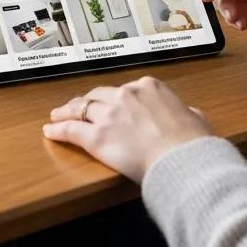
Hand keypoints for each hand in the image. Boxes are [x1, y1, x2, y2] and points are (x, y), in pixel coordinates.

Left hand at [42, 77, 210, 182]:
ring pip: (81, 109)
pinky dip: (59, 129)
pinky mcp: (97, 137)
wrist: (183, 159)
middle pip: (98, 95)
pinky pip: (72, 130)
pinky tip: (50, 131)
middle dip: (87, 102)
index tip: (111, 103)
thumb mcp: (196, 119)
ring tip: (57, 115)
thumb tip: (191, 115)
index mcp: (149, 87)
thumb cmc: (194, 143)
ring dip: (67, 111)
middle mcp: (125, 95)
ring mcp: (109, 115)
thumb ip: (187, 113)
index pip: (125, 90)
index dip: (114, 98)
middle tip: (78, 106)